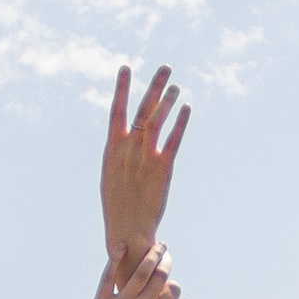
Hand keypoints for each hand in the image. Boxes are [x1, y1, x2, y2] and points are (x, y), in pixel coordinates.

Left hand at [77, 244, 187, 298]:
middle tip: (166, 253)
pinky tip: (121, 247)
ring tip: (155, 246)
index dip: (175, 286)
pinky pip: (109, 276)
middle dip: (166, 261)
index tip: (172, 285)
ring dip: (150, 256)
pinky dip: (115, 260)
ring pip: (139, 272)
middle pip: (159, 277)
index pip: (173, 292)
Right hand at [102, 63, 189, 264]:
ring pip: (157, 122)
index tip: (125, 68)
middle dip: (154, 87)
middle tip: (165, 68)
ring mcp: (145, 158)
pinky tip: (187, 109)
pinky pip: (173, 141)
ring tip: (176, 85)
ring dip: (168, 102)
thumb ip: (120, 151)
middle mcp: (128, 150)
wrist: (128, 230)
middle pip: (142, 111)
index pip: (116, 111)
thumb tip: (126, 132)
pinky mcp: (163, 169)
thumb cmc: (118, 203)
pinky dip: (181, 123)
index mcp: (112, 149)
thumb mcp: (111, 173)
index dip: (122, 89)